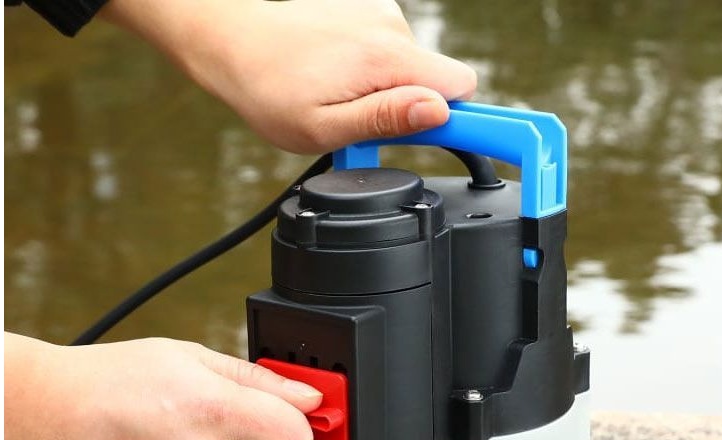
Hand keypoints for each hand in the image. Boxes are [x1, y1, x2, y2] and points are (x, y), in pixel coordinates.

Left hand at [101, 0, 476, 152]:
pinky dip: (378, 71)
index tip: (488, 145)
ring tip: (344, 99)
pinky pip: (396, 52)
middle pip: (443, 82)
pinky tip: (340, 75)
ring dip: (393, 92)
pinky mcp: (371, 10)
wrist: (233, 42)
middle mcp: (392, 28)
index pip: (462, 89)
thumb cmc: (270, 90)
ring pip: (417, 69)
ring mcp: (382, 15)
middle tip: (374, 128)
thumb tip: (438, 112)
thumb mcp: (323, 128)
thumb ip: (385, 121)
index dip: (469, 120)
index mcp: (385, 59)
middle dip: (420, 111)